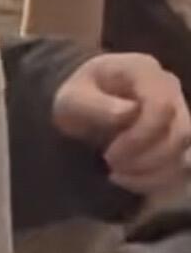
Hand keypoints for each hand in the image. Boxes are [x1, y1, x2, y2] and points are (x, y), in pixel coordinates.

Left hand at [54, 52, 190, 194]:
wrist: (84, 101)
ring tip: (117, 175)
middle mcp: (170, 90)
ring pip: (185, 155)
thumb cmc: (78, 95)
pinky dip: (157, 182)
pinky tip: (129, 180)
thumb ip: (97, 105)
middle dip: (146, 159)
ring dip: (152, 174)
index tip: (110, 154)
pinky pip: (181, 169)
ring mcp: (179, 114)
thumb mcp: (73, 98)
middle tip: (112, 166)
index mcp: (144, 70)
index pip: (162, 105)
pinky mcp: (178, 140)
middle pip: (180, 134)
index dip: (141, 136)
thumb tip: (129, 113)